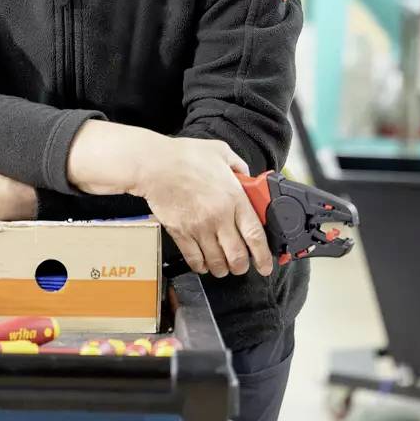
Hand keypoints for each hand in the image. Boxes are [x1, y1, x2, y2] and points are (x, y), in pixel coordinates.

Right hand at [134, 138, 273, 278]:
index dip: (263, 256)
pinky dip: (201, 266)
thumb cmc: (185, 156)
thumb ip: (238, 165)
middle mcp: (219, 217)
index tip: (265, 266)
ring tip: (223, 267)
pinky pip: (194, 260)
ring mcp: (199, 228)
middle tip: (242, 266)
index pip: (255, 235)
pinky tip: (203, 264)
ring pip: (216, 262)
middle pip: (237, 256)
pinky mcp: (181, 233)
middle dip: (241, 266)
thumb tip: (247, 177)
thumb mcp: (221, 151)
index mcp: (234, 197)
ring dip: (222, 269)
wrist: (154, 165)